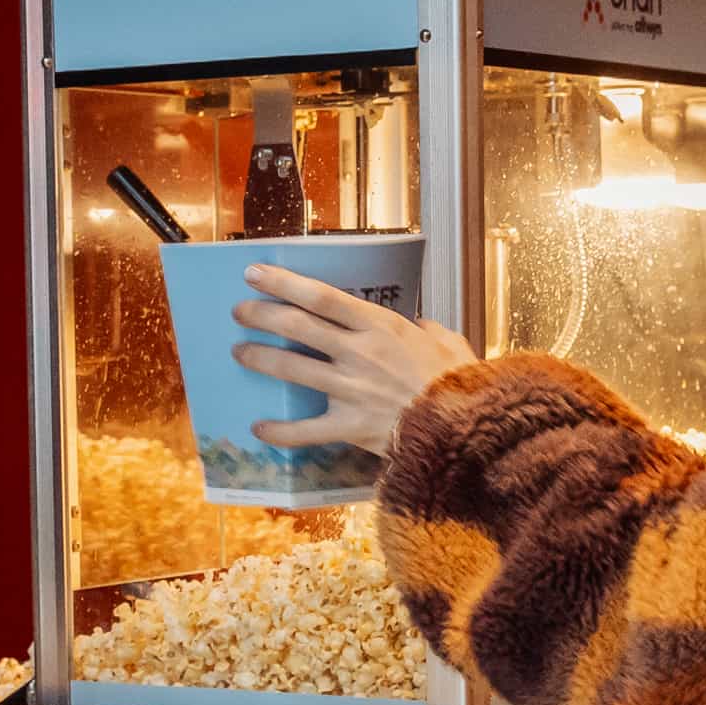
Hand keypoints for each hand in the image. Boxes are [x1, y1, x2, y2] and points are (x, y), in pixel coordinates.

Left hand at [229, 262, 476, 456]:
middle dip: (261, 315)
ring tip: (240, 352)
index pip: (320, 296)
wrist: (466, 429)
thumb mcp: (448, 341)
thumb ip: (427, 330)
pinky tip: (258, 429)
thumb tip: (421, 324)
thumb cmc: (458, 382)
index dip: (282, 282)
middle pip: (297, 326)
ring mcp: (351, 389)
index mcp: (380, 326)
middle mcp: (359, 352)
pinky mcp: (350, 426)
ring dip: (260, 358)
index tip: (254, 273)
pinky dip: (279, 431)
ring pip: (292, 368)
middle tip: (239, 311)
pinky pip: (305, 431)